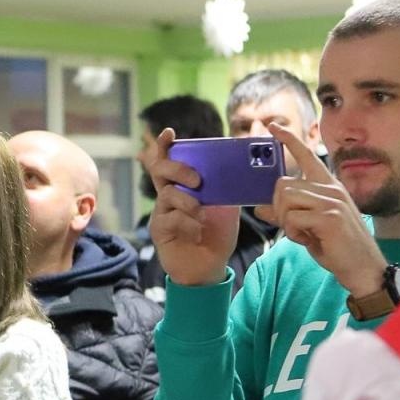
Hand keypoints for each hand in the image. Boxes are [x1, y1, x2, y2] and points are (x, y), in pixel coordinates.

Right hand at [138, 128, 240, 286]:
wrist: (209, 266)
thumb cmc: (216, 234)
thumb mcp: (227, 206)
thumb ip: (226, 187)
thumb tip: (240, 166)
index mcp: (183, 186)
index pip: (169, 160)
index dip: (165, 145)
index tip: (169, 133)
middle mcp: (168, 196)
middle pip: (160, 170)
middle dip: (179, 169)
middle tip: (198, 181)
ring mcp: (162, 212)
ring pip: (167, 194)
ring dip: (188, 202)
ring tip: (202, 215)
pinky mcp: (159, 230)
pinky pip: (169, 218)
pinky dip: (187, 224)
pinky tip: (197, 233)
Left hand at [255, 124, 388, 296]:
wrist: (362, 267)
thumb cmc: (336, 246)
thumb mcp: (308, 227)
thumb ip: (287, 214)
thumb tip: (260, 208)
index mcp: (328, 186)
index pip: (306, 156)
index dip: (288, 139)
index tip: (272, 126)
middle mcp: (331, 188)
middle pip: (283, 185)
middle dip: (278, 209)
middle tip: (293, 226)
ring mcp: (331, 200)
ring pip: (285, 200)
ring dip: (286, 222)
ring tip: (305, 234)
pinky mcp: (328, 216)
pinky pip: (291, 218)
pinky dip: (293, 233)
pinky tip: (311, 240)